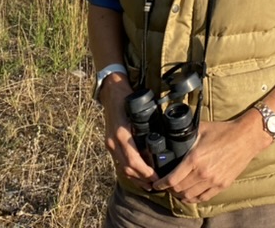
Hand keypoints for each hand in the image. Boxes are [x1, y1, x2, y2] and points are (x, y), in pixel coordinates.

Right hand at [99, 75, 157, 189]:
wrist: (111, 90)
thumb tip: (165, 138)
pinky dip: (128, 169)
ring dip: (134, 177)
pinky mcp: (109, 142)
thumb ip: (149, 124)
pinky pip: (118, 160)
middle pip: (127, 168)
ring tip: (148, 184)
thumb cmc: (128, 97)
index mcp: (122, 135)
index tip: (157, 178)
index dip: (146, 172)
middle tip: (156, 185)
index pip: (134, 161)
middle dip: (142, 179)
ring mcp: (110, 143)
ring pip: (121, 166)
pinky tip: (136, 173)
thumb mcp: (141, 109)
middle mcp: (114, 142)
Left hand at [153, 113, 270, 203]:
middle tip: (166, 185)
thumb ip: (186, 135)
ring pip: (189, 196)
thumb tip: (172, 134)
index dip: (161, 184)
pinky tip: (190, 195)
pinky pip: (203, 198)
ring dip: (180, 195)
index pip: (172, 179)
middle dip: (169, 189)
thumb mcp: (201, 129)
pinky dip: (194, 199)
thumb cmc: (223, 131)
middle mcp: (202, 173)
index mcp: (194, 159)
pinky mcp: (222, 185)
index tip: (156, 184)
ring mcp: (213, 181)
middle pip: (179, 189)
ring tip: (177, 190)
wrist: (246, 138)